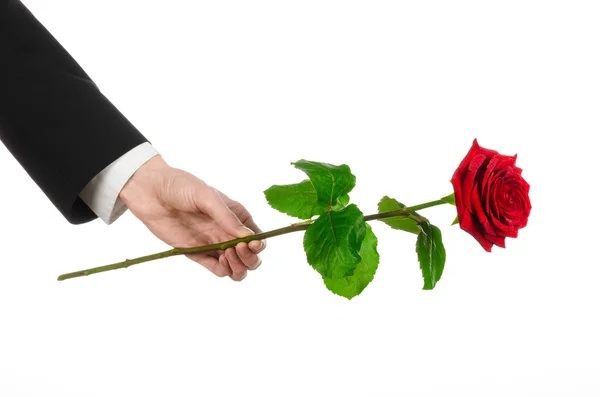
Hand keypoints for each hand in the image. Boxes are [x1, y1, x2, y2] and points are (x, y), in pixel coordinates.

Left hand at [118, 155, 264, 280]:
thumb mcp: (207, 197)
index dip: (258, 245)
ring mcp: (214, 244)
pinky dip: (224, 270)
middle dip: (249, 259)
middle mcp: (228, 232)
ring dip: (239, 268)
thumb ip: (227, 218)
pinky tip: (219, 261)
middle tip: (235, 250)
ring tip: (227, 256)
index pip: (258, 237)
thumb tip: (249, 238)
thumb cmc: (181, 186)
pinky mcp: (197, 254)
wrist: (150, 191)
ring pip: (236, 267)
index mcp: (237, 216)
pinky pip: (217, 269)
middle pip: (250, 256)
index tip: (249, 243)